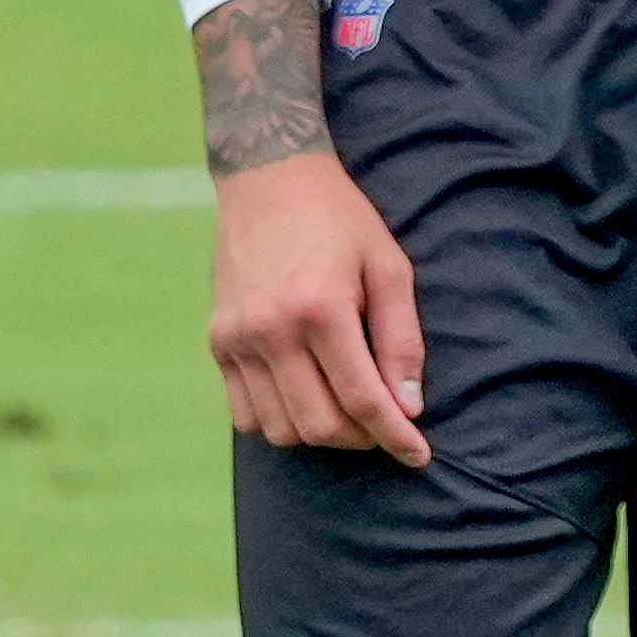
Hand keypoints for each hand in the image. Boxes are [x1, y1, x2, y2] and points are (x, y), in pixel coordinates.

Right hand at [205, 148, 430, 464]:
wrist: (268, 180)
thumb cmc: (340, 221)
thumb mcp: (389, 266)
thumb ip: (401, 340)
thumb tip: (408, 407)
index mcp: (321, 307)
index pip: (363, 399)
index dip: (395, 436)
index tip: (418, 456)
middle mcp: (272, 329)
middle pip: (320, 425)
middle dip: (361, 439)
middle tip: (383, 424)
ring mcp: (237, 338)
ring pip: (281, 430)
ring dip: (320, 433)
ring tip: (344, 407)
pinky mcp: (218, 342)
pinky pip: (247, 415)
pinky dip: (280, 421)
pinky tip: (304, 395)